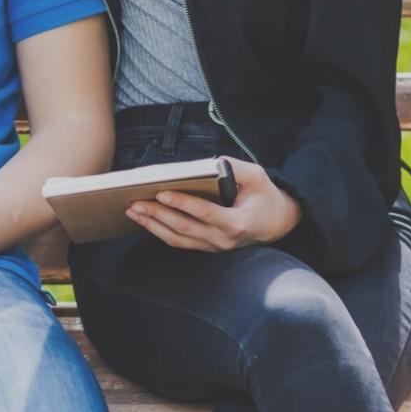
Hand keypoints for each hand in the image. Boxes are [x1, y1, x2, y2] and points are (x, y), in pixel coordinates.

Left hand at [126, 160, 302, 252]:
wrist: (277, 222)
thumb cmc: (264, 196)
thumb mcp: (257, 176)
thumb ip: (233, 167)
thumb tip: (205, 163)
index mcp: (237, 222)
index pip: (204, 213)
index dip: (182, 203)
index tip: (161, 192)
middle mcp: (224, 239)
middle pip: (184, 228)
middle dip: (157, 214)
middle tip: (135, 202)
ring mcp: (215, 247)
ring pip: (178, 239)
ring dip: (153, 225)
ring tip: (133, 211)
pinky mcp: (208, 248)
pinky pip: (180, 242)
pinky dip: (160, 231)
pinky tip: (145, 219)